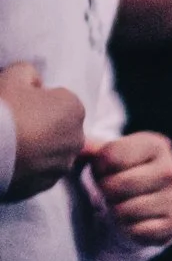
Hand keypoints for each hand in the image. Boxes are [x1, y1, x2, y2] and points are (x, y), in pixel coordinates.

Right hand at [0, 64, 85, 195]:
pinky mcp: (43, 187)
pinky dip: (27, 169)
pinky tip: (7, 162)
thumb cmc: (0, 109)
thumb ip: (29, 73)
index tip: (18, 105)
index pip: (60, 101)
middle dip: (42, 127)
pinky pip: (37, 174)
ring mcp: (60, 166)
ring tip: (8, 145)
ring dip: (36, 150)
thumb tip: (35, 82)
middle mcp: (76, 139)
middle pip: (59, 129)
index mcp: (74, 109)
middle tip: (12, 126)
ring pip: (50, 154)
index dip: (38, 101)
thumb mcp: (12, 76)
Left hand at [84, 132, 171, 246]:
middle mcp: (171, 169)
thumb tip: (77, 148)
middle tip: (112, 192)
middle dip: (105, 192)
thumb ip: (88, 148)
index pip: (109, 157)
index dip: (98, 168)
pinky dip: (128, 230)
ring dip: (115, 213)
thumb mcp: (106, 156)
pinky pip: (137, 231)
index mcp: (155, 145)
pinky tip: (133, 222)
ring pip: (124, 211)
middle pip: (115, 185)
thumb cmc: (119, 176)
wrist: (146, 204)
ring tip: (122, 206)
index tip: (106, 172)